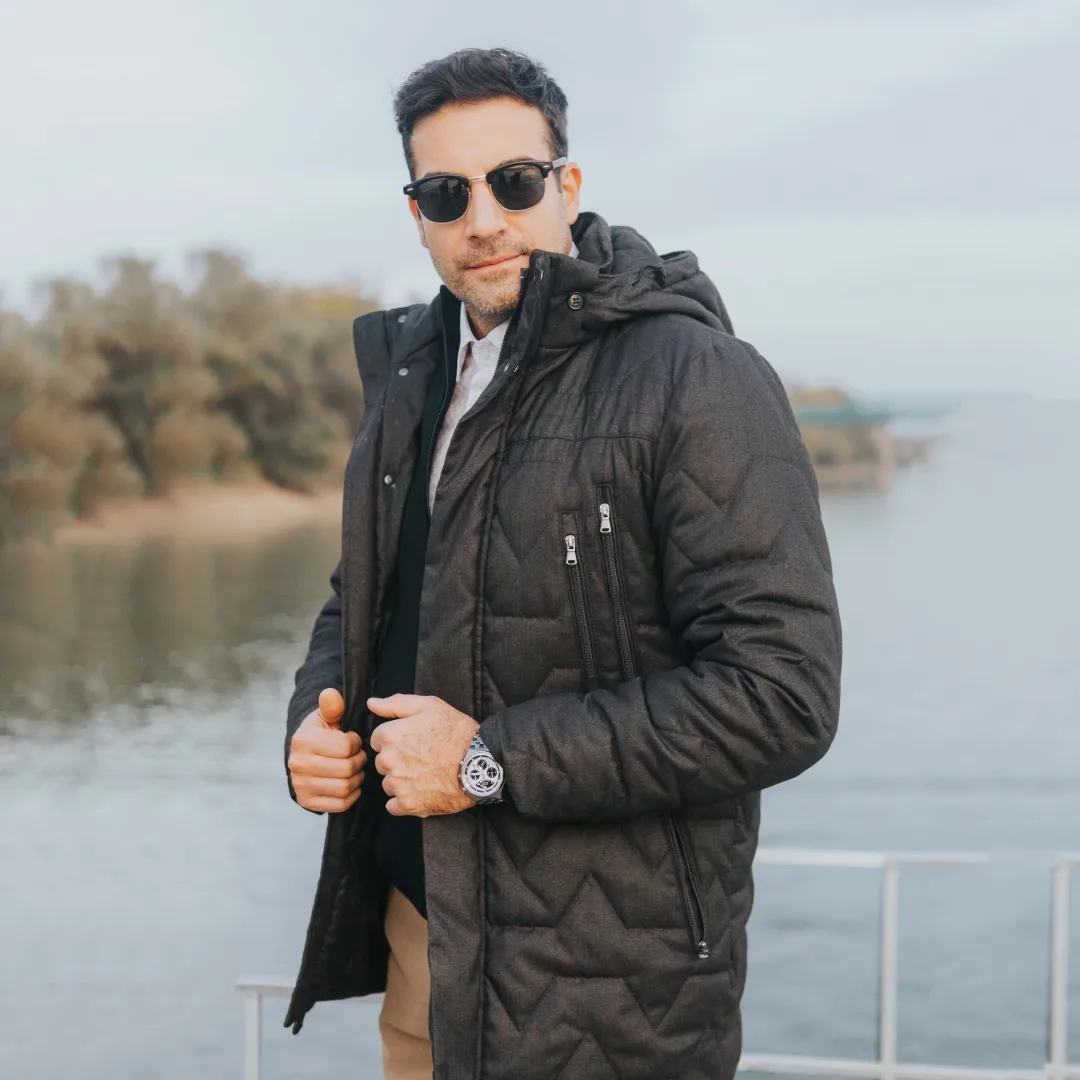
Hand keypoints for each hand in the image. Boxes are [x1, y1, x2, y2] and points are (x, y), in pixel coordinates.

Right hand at [288, 688, 366, 812]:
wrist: (305, 756)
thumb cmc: (321, 733)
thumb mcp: (326, 716)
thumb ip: (332, 706)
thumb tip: (330, 694)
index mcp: (303, 739)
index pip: (346, 746)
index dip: (357, 743)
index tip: (354, 740)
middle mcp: (298, 764)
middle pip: (347, 769)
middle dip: (359, 762)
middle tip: (358, 756)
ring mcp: (301, 785)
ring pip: (345, 787)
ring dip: (357, 779)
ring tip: (355, 769)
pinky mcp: (307, 802)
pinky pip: (341, 804)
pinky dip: (351, 795)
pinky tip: (349, 783)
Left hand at [367, 694, 479, 816]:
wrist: (480, 762)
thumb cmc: (457, 732)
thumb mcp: (429, 706)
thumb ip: (395, 704)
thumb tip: (371, 703)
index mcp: (391, 735)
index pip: (378, 740)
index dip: (396, 739)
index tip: (414, 741)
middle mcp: (389, 761)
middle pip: (382, 763)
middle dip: (397, 760)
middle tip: (422, 757)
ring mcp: (398, 784)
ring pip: (388, 784)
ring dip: (401, 781)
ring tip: (426, 774)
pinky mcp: (408, 804)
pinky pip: (393, 806)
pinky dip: (405, 801)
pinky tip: (422, 791)